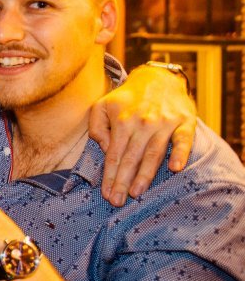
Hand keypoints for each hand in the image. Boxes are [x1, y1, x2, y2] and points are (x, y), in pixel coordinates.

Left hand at [90, 65, 196, 205]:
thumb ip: (96, 127)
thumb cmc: (126, 98)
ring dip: (145, 175)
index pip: (114, 155)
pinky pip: (183, 140)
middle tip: (117, 201)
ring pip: (153, 153)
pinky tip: (175, 168)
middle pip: (131, 158)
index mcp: (121, 121)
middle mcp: (142, 123)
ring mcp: (164, 123)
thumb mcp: (102, 105)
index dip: (109, 176)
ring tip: (136, 192)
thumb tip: (104, 147)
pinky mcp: (184, 122)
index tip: (106, 194)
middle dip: (123, 182)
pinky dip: (180, 153)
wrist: (158, 79)